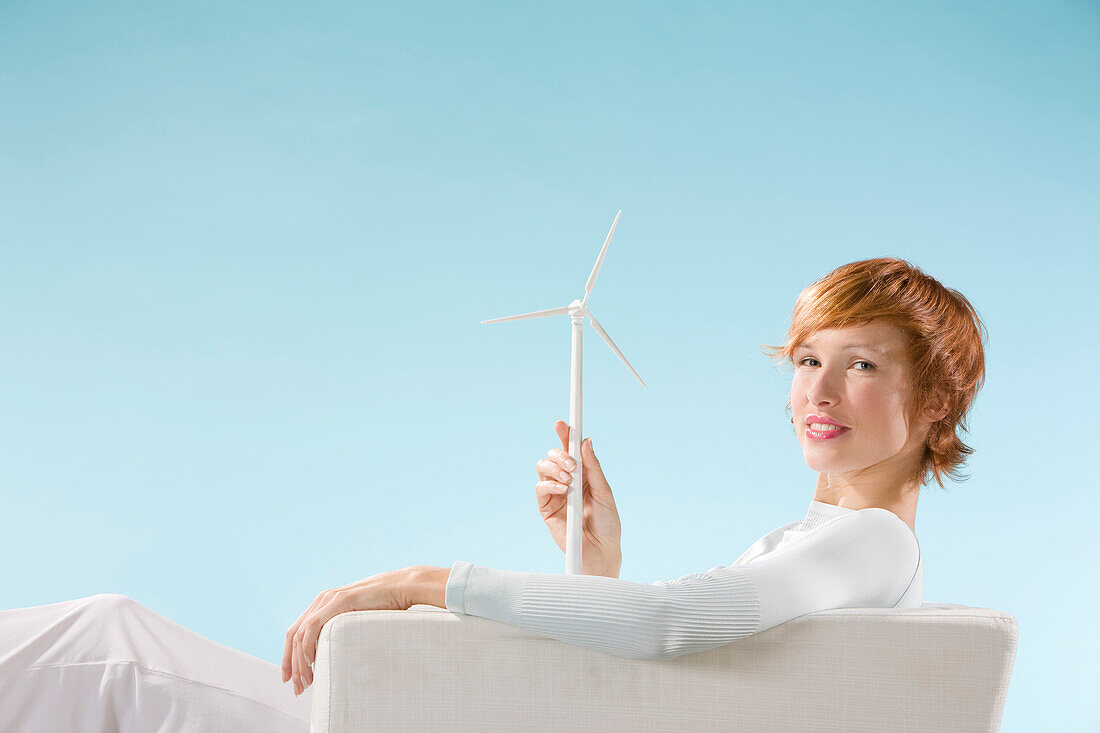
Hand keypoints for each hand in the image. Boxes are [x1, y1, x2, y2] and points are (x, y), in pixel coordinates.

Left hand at [282, 567, 411, 695]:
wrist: (402, 588)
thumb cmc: (385, 606)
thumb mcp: (356, 622)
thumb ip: (342, 632)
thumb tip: (334, 657)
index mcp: (324, 605)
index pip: (296, 633)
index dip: (289, 657)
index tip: (290, 679)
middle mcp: (322, 600)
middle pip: (294, 636)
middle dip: (292, 665)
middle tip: (298, 688)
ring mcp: (329, 599)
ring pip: (301, 633)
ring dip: (300, 661)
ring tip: (305, 681)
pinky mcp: (340, 600)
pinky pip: (314, 624)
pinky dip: (308, 644)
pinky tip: (310, 660)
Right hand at [534, 420, 622, 576]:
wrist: (601, 551)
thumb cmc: (608, 524)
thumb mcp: (604, 492)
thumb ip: (593, 468)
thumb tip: (586, 441)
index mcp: (584, 475)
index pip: (571, 451)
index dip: (566, 435)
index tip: (563, 423)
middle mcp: (567, 481)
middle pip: (554, 455)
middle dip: (560, 453)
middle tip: (572, 464)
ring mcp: (555, 494)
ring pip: (543, 467)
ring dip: (555, 468)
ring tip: (569, 480)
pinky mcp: (546, 508)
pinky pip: (540, 487)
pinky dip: (550, 484)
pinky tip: (563, 490)